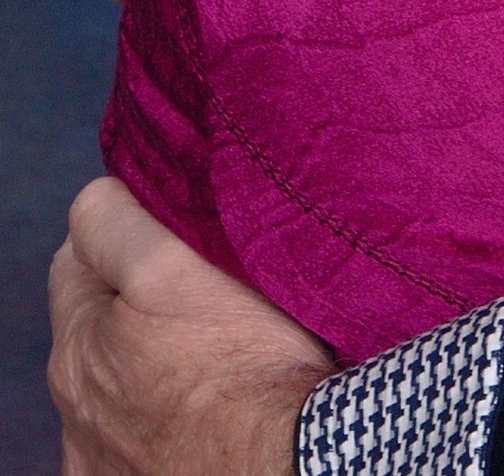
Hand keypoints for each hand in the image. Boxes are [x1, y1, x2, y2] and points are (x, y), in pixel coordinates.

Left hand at [49, 177, 332, 475]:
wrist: (287, 461)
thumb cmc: (244, 363)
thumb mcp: (172, 266)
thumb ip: (116, 224)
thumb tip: (98, 195)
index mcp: (75, 348)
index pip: (76, 258)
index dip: (127, 231)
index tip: (180, 233)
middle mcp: (75, 412)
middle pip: (97, 323)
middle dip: (136, 296)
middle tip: (204, 284)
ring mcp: (102, 460)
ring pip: (118, 381)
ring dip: (148, 358)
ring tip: (212, 347)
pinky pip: (138, 436)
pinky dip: (159, 416)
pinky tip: (202, 407)